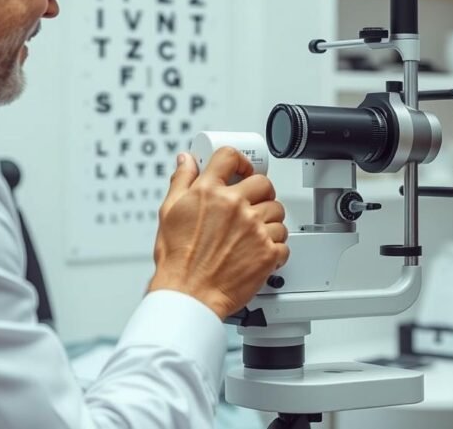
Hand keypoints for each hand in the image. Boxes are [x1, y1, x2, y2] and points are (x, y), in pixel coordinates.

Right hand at [148, 148, 289, 319]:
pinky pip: (284, 241)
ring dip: (269, 221)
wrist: (189, 295)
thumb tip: (187, 161)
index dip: (239, 161)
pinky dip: (275, 247)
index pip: (230, 157)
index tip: (242, 169)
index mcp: (210, 193)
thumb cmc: (178, 261)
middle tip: (252, 205)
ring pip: (278, 212)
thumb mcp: (169, 212)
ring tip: (254, 233)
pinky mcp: (268, 252)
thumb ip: (181, 181)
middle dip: (259, 192)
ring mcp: (254, 229)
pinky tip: (260, 251)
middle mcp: (235, 207)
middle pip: (263, 183)